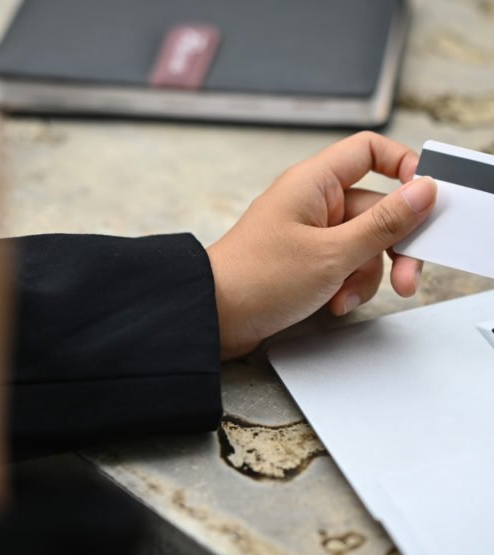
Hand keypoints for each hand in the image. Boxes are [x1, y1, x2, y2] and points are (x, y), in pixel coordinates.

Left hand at [207, 132, 436, 359]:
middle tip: (408, 276)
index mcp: (314, 183)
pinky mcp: (305, 262)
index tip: (425, 198)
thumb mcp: (332, 253)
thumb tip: (422, 191)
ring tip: (345, 297)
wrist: (215, 317)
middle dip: (393, 246)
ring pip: (362, 244)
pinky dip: (345, 286)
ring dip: (365, 275)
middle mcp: (312, 203)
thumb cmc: (257, 279)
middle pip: (375, 209)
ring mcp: (308, 234)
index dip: (402, 167)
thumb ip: (384, 223)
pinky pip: (343, 266)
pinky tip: (333, 304)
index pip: (369, 151)